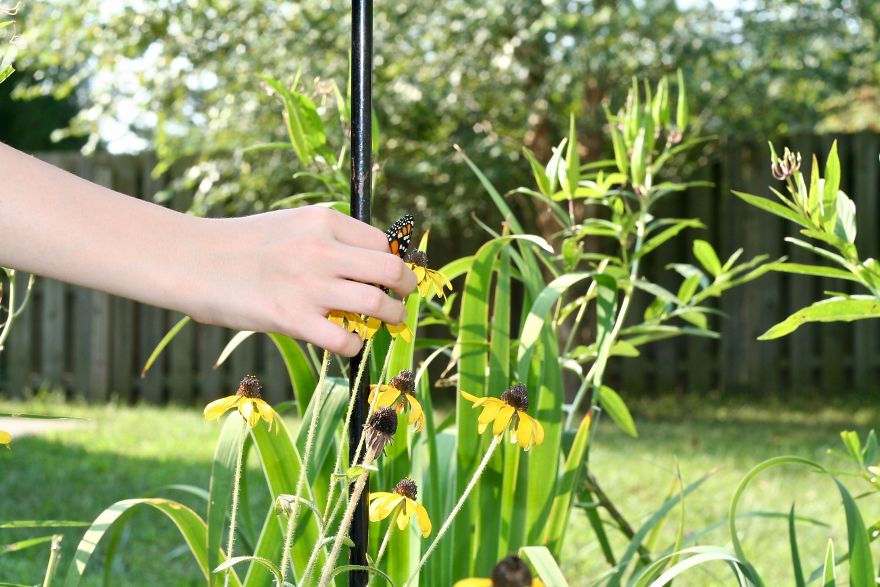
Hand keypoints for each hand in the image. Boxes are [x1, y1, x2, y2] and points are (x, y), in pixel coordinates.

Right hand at [194, 206, 417, 355]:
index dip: (394, 262)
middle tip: (403, 299)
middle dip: (406, 288)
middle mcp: (321, 249)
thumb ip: (328, 239)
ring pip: (377, 304)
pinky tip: (348, 341)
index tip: (393, 277)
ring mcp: (308, 284)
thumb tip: (369, 265)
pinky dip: (355, 344)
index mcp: (323, 220)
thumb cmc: (242, 245)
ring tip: (388, 322)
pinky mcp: (291, 319)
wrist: (192, 260)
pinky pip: (345, 338)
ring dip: (391, 317)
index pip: (382, 242)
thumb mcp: (291, 225)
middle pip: (390, 270)